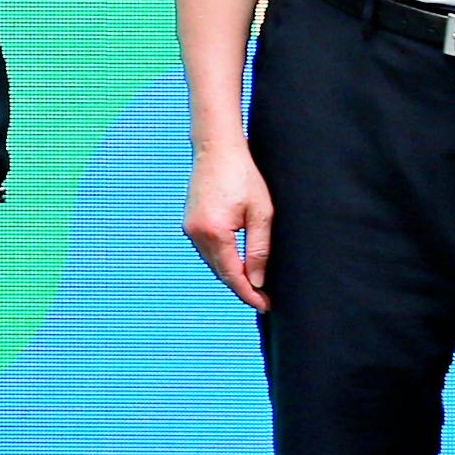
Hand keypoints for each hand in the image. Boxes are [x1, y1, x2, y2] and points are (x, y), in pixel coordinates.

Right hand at [183, 136, 272, 311]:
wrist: (216, 148)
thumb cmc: (243, 176)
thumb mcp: (261, 214)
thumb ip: (259, 250)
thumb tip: (256, 281)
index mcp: (214, 232)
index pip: (232, 275)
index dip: (250, 294)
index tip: (265, 306)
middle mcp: (196, 234)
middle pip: (220, 272)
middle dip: (241, 288)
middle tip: (264, 300)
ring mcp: (189, 228)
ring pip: (213, 263)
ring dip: (231, 274)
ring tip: (254, 285)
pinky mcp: (190, 223)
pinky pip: (207, 251)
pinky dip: (222, 261)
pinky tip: (237, 263)